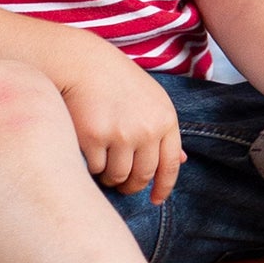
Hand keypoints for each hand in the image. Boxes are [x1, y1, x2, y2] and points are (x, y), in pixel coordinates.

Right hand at [62, 47, 185, 200]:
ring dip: (109, 176)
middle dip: (131, 185)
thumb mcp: (151, 99)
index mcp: (165, 119)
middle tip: (120, 185)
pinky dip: (90, 165)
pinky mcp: (94, 137)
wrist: (81, 63)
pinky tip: (86, 150)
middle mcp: (147, 129)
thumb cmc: (115, 81)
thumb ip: (165, 130)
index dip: (163, 187)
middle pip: (142, 176)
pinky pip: (95, 168)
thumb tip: (183, 160)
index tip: (155, 199)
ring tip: (102, 162)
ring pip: (117, 176)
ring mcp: (121, 134)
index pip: (170, 165)